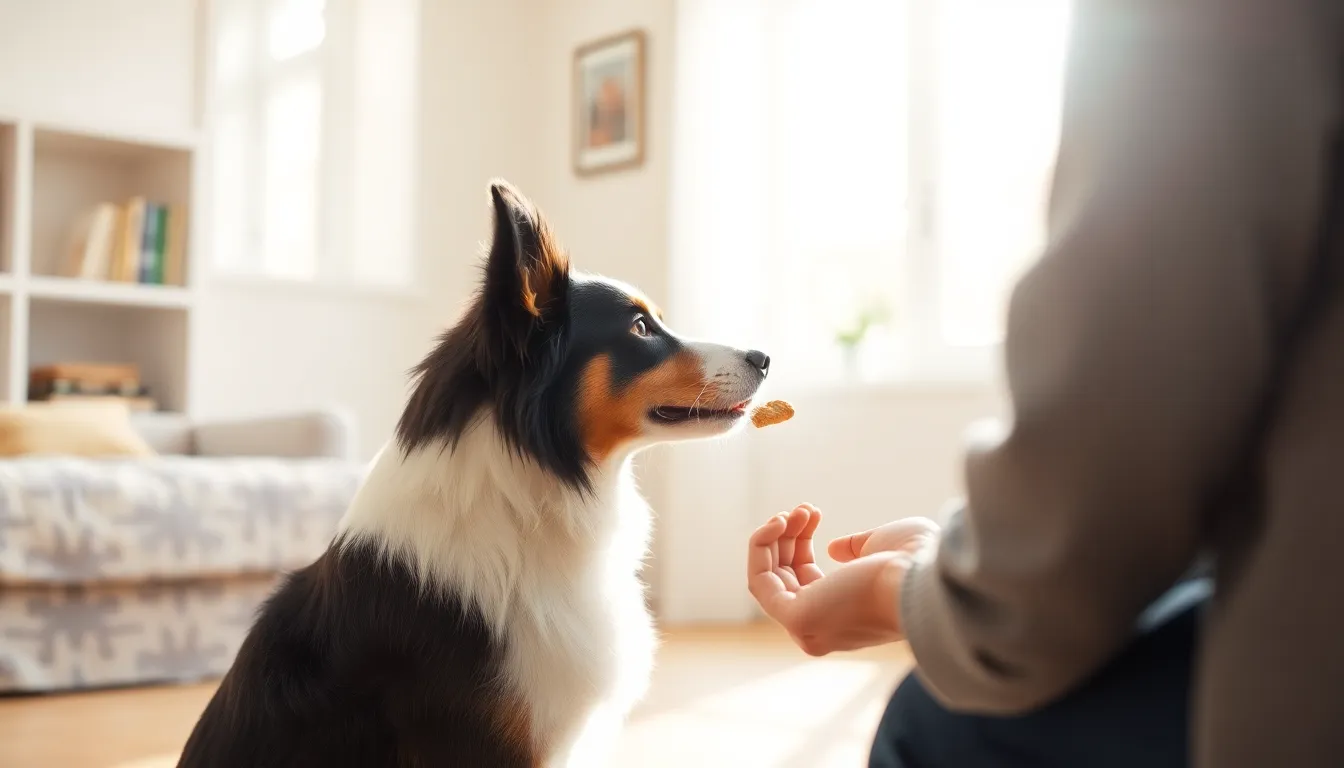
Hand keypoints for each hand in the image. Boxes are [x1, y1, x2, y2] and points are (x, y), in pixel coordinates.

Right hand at [747, 504, 920, 656]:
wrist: (925, 581)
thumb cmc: (915, 564)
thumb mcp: (879, 548)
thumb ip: (853, 549)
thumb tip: (832, 549)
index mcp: (843, 617)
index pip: (805, 581)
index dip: (801, 542)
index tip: (813, 513)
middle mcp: (821, 630)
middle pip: (784, 578)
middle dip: (788, 536)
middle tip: (804, 509)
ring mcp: (807, 628)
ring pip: (769, 577)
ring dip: (774, 537)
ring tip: (797, 511)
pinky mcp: (796, 618)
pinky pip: (759, 580)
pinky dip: (760, 546)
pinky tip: (780, 520)